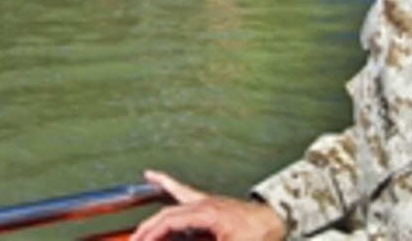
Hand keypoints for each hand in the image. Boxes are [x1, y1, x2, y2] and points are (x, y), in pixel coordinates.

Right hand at [130, 170, 285, 240]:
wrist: (276, 220)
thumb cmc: (259, 233)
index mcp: (207, 213)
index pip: (170, 220)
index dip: (152, 232)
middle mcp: (203, 203)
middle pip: (167, 213)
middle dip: (147, 227)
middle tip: (134, 239)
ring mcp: (205, 201)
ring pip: (172, 199)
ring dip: (154, 206)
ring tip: (139, 204)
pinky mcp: (209, 203)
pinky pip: (183, 191)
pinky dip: (167, 184)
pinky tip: (156, 177)